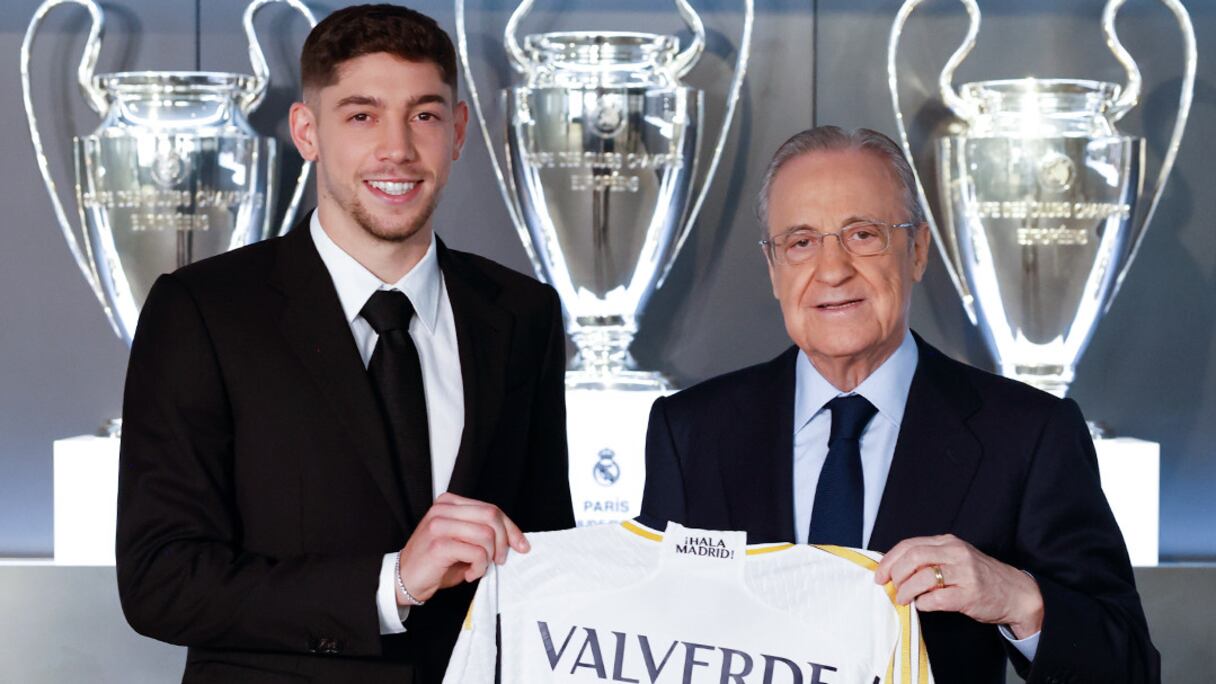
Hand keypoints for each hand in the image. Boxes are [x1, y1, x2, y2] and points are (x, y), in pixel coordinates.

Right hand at [395, 492, 529, 605]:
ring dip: (488, 558)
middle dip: (503, 542)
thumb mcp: (460, 540)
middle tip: (497, 561)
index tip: (522, 545)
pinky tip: (468, 573)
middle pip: (492, 516)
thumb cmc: (435, 562)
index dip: (511, 528)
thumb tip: (514, 539)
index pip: (491, 509)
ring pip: (486, 535)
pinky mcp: (439, 544)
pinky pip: (476, 553)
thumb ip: (481, 532)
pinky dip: (479, 567)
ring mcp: (439, 525)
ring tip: (477, 568)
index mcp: (449, 503)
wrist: (404, 579)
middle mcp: (443, 509)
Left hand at [874, 534, 1043, 638]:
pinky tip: (922, 605)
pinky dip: (923, 603)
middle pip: (913, 557)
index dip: (890, 560)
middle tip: (888, 587)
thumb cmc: (980, 576)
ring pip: (923, 577)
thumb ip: (930, 558)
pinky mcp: (970, 594)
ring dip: (906, 590)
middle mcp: (956, 553)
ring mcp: (964, 573)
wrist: (1015, 592)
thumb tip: (894, 569)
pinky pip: (937, 599)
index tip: (879, 574)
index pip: (909, 545)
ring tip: (902, 599)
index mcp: (948, 542)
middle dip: (894, 573)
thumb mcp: (955, 558)